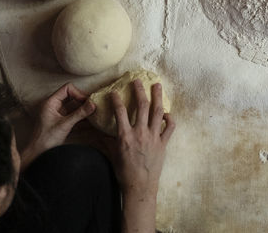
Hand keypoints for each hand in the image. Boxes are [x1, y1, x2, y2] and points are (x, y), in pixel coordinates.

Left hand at [20, 83, 95, 167]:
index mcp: (50, 103)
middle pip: (72, 96)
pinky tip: (89, 121)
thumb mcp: (65, 125)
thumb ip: (80, 113)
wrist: (37, 154)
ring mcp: (57, 114)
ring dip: (83, 109)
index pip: (67, 89)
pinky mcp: (61, 122)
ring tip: (93, 113)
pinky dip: (81, 117)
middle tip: (92, 106)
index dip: (78, 93)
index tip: (87, 102)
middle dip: (82, 101)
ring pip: (73, 106)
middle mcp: (53, 106)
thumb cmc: (46, 140)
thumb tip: (93, 103)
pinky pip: (73, 115)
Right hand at [112, 80, 174, 224]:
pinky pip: (169, 127)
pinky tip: (166, 113)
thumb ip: (107, 141)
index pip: (120, 113)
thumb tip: (98, 133)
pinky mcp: (163, 143)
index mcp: (125, 136)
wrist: (140, 186)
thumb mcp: (112, 155)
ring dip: (158, 97)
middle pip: (141, 106)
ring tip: (157, 86)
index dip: (117, 100)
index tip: (115, 91)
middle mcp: (140, 133)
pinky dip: (169, 118)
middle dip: (139, 91)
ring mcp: (154, 137)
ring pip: (157, 112)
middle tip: (138, 81)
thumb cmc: (124, 172)